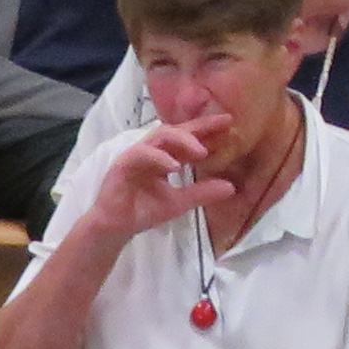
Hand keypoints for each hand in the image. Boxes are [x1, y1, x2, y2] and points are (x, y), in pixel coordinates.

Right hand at [77, 120, 230, 245]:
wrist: (117, 227)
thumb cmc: (144, 210)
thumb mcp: (179, 202)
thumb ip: (202, 193)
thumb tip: (231, 187)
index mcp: (165, 157)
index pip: (187, 138)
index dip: (206, 128)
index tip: (229, 122)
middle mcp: (152, 151)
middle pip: (175, 130)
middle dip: (198, 126)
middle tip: (222, 128)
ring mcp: (137, 155)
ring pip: (159, 136)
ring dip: (181, 141)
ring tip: (201, 151)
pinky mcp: (123, 164)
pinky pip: (141, 154)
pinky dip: (158, 158)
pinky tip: (174, 166)